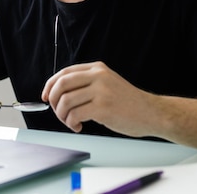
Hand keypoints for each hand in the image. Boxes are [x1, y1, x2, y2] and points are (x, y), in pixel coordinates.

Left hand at [41, 61, 155, 135]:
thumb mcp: (107, 83)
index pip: (64, 73)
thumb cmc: (128, 102)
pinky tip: (79, 127)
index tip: (45, 96)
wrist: (151, 113)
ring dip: (62, 116)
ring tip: (71, 122)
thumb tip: (58, 93)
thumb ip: (87, 84)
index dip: (50, 85)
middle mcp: (98, 76)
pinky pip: (75, 114)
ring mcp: (100, 91)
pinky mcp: (103, 107)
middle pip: (61, 85)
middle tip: (58, 112)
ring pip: (65, 101)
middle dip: (53, 101)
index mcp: (97, 69)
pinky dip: (71, 123)